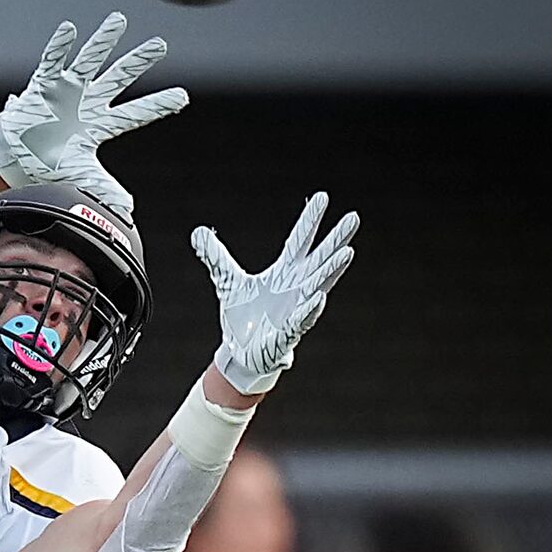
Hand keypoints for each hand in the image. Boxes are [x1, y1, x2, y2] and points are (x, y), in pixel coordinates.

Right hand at [0, 12, 187, 218]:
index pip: (135, 114)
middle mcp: (88, 101)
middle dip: (139, 62)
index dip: (158, 105)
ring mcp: (67, 89)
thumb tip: (130, 209)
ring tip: (118, 22)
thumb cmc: (46, 162)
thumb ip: (105, 188)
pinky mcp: (44, 84)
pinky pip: (52, 61)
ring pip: (90, 61)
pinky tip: (69, 30)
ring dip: (103, 41)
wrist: (13, 157)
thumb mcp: (79, 176)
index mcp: (99, 124)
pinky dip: (60, 47)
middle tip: (160, 46)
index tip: (183, 97)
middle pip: (118, 78)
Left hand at [192, 192, 358, 394]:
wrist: (241, 354)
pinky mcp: (288, 333)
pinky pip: (302, 320)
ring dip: (331, 270)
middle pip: (319, 259)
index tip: (323, 197)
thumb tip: (198, 232)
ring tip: (347, 253)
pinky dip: (309, 309)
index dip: (310, 220)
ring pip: (318, 286)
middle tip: (353, 218)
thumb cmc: (244, 318)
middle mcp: (296, 288)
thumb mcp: (227, 282)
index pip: (300, 241)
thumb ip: (216, 257)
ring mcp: (295, 309)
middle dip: (335, 240)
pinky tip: (318, 297)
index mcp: (284, 273)